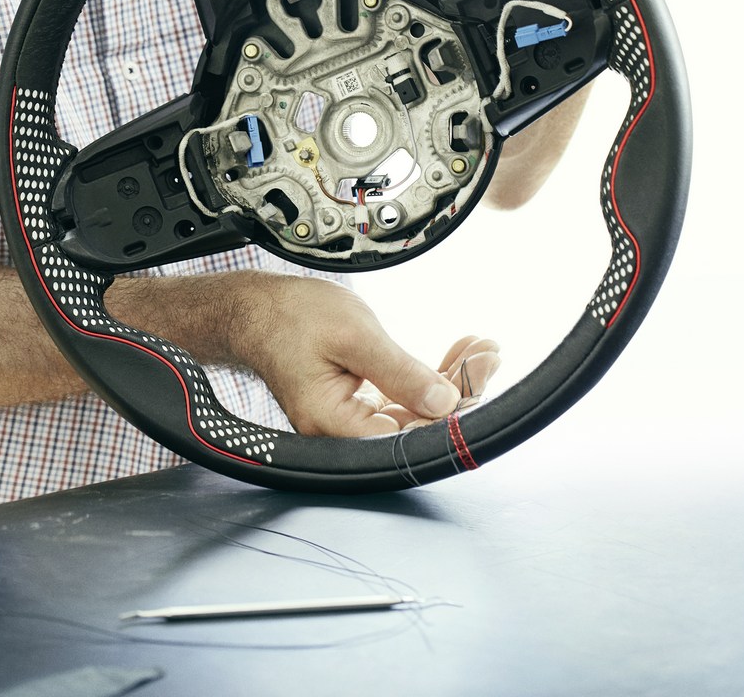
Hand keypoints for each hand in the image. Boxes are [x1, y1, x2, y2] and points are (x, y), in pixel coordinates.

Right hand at [230, 276, 500, 436]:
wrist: (253, 309)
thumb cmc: (290, 317)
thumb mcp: (354, 336)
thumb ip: (400, 372)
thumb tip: (445, 403)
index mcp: (335, 424)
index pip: (411, 434)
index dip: (453, 408)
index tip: (482, 372)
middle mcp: (342, 433)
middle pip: (418, 424)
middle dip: (460, 387)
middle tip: (489, 353)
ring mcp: (349, 421)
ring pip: (415, 410)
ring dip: (450, 380)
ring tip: (481, 349)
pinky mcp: (355, 404)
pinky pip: (402, 398)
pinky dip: (428, 377)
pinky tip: (455, 355)